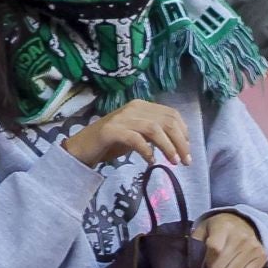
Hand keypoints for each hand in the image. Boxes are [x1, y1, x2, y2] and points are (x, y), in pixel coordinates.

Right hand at [62, 100, 190, 169]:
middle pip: (167, 122)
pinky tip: (151, 161)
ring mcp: (121, 118)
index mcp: (141, 106)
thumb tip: (181, 142)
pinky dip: (147, 151)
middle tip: (185, 161)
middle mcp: (132, 108)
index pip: (171, 114)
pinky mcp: (111, 131)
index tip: (187, 150)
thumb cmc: (111, 143)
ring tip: (173, 162)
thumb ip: (155, 133)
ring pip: (154, 129)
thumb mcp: (138, 134)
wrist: (81, 148)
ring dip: (168, 147)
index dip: (184, 132)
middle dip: (181, 142)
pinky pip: (135, 139)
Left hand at [195, 211, 267, 267]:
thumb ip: (195, 243)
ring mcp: (253, 247)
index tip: (204, 265)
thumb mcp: (202, 229)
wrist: (242, 222)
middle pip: (223, 267)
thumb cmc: (216, 228)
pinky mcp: (262, 256)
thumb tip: (195, 261)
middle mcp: (241, 237)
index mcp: (223, 227)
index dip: (207, 262)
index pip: (215, 249)